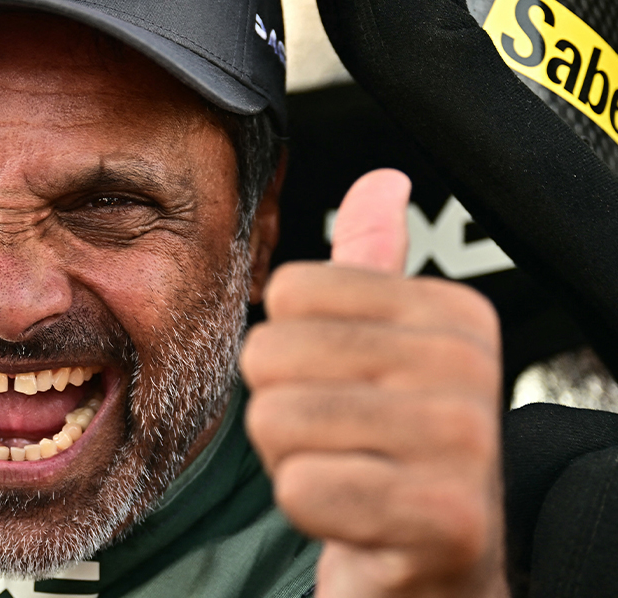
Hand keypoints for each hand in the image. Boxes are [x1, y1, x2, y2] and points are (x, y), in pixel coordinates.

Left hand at [242, 170, 507, 596]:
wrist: (436, 567)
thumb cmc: (390, 451)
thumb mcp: (384, 350)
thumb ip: (374, 268)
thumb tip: (383, 180)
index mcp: (453, 313)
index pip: (290, 290)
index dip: (291, 349)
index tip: (344, 388)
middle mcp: (468, 367)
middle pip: (271, 353)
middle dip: (282, 409)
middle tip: (340, 442)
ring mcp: (464, 444)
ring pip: (275, 420)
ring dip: (292, 461)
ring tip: (348, 475)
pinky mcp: (444, 519)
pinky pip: (300, 488)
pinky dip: (311, 510)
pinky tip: (357, 518)